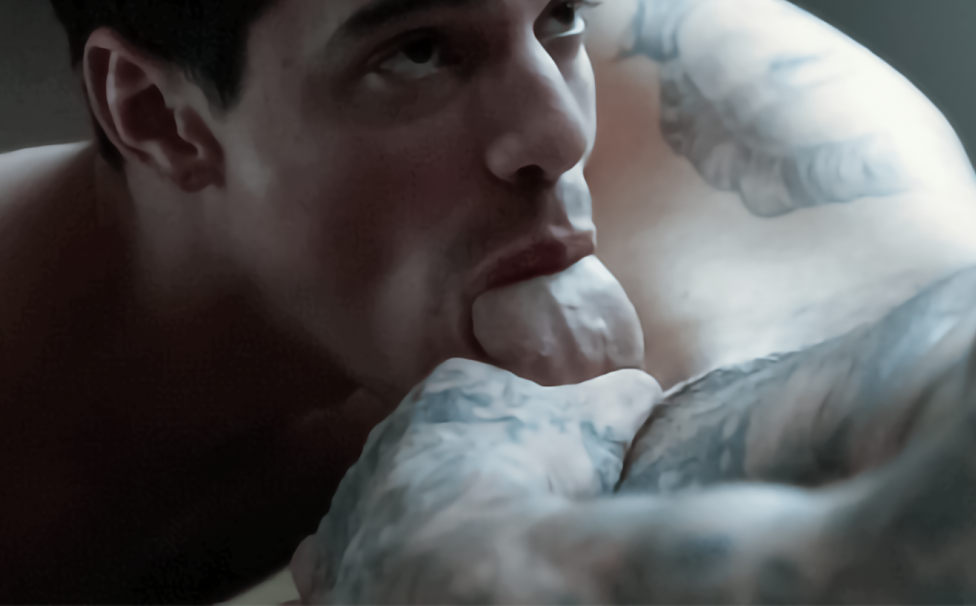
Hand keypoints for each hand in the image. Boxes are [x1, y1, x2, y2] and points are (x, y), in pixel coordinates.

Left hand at [289, 358, 660, 605]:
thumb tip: (643, 390)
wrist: (482, 561)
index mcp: (448, 392)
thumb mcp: (607, 420)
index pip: (476, 397)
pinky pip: (334, 572)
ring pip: (378, 511)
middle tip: (505, 514)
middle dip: (460, 480)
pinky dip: (359, 578)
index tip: (540, 463)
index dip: (514, 430)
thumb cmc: (543, 479)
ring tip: (451, 557)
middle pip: (426, 455)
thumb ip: (623, 395)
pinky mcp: (332, 568)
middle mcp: (386, 439)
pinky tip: (399, 588)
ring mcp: (353, 505)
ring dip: (405, 529)